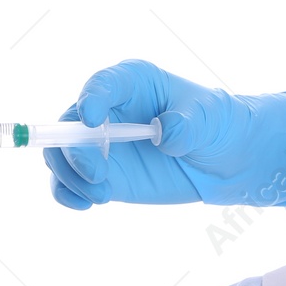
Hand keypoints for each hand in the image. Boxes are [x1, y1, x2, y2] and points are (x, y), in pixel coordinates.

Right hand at [43, 59, 285, 208]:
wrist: (224, 159)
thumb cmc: (215, 124)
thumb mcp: (209, 118)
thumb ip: (187, 124)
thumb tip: (166, 134)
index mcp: (131, 82)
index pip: (102, 85)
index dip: (91, 99)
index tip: (92, 119)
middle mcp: (106, 110)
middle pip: (69, 123)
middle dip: (74, 150)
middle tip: (97, 174)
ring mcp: (98, 144)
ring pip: (61, 155)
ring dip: (70, 176)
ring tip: (101, 195)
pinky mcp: (100, 173)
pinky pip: (69, 182)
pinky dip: (68, 193)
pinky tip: (86, 203)